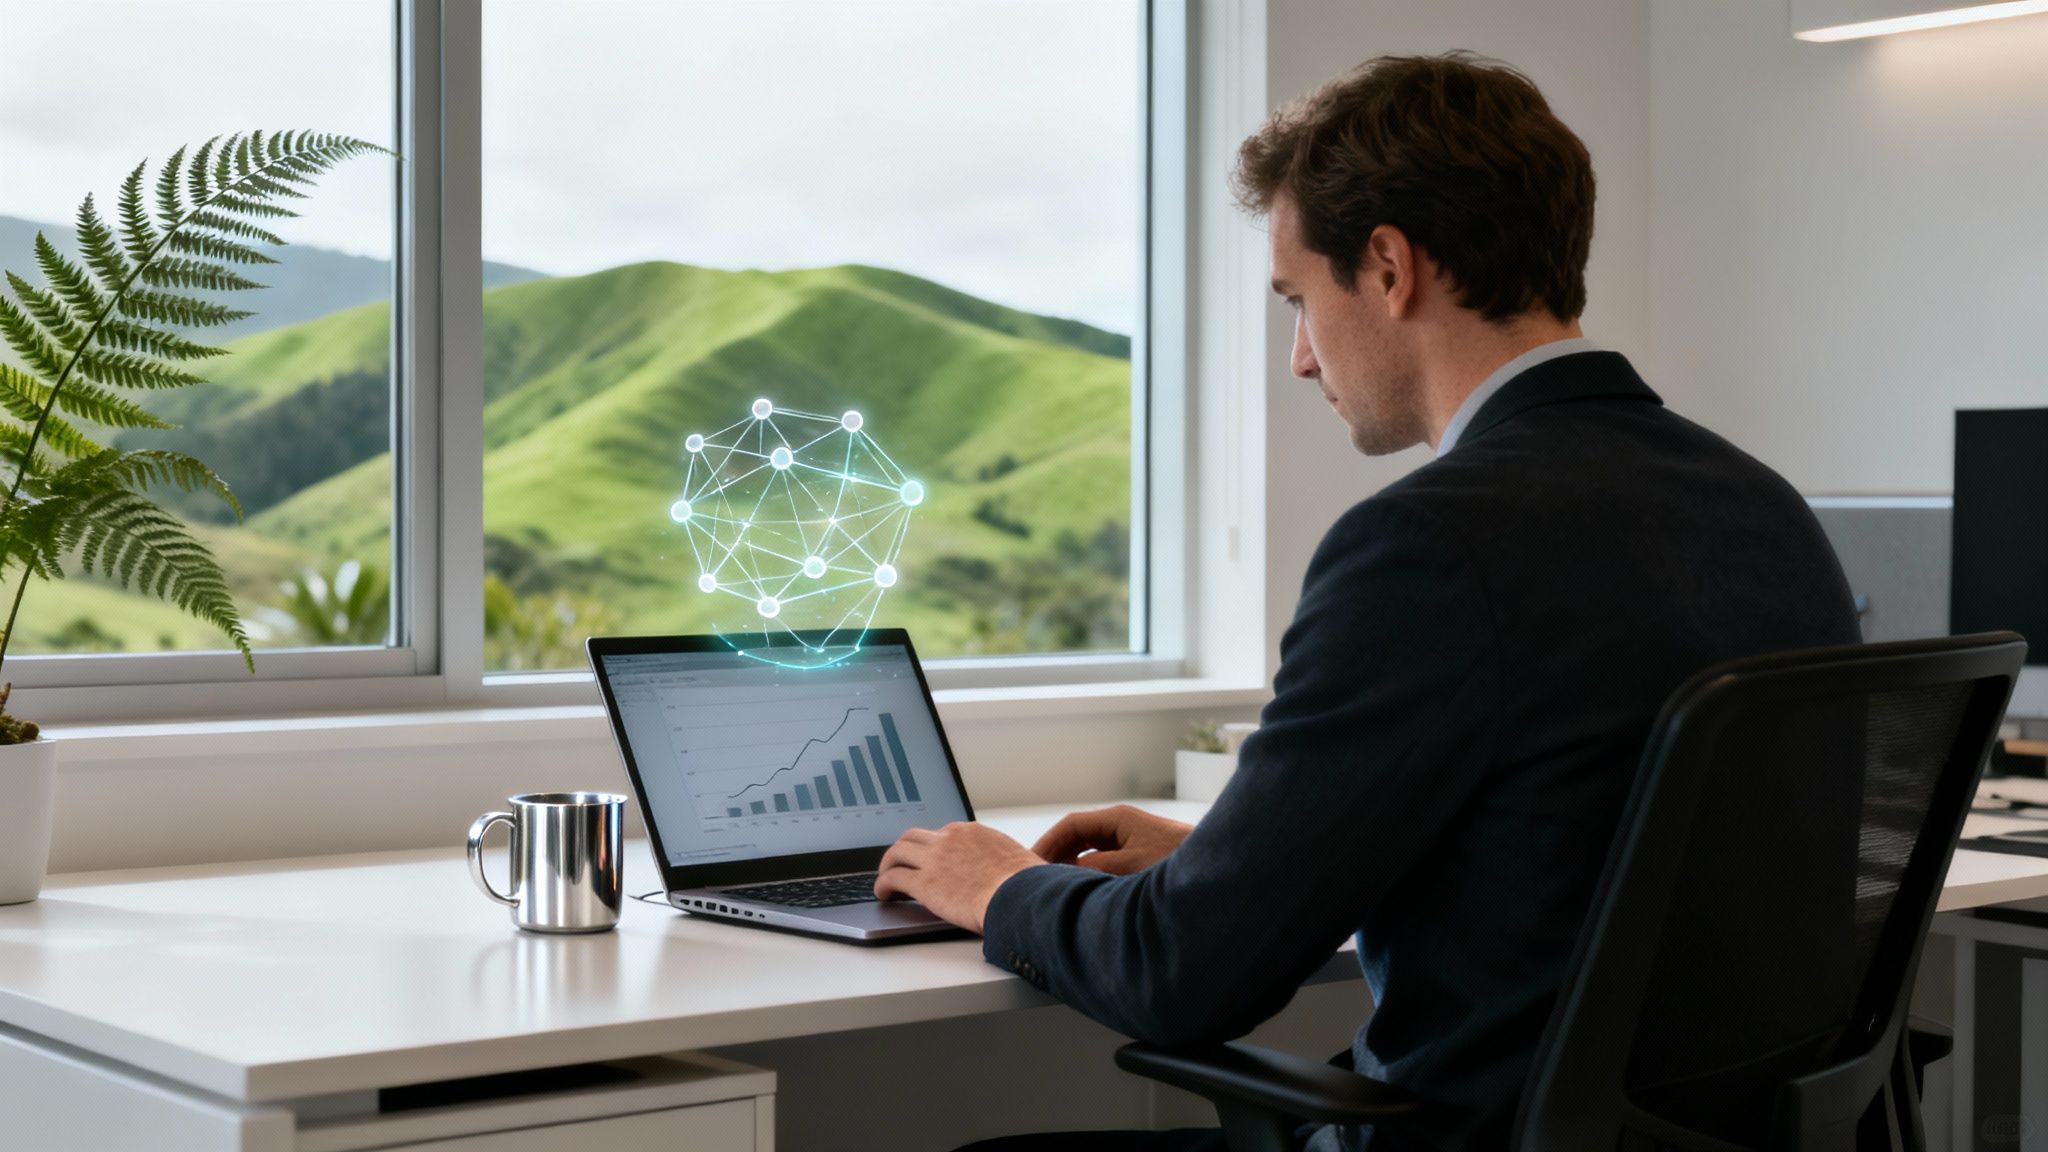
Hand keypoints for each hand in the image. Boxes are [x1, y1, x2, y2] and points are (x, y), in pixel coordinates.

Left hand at [873, 822, 1042, 934]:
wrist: (1021, 896)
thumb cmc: (1028, 885)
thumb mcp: (1018, 861)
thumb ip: (1005, 863)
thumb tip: (1017, 875)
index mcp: (972, 833)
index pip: (943, 833)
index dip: (932, 847)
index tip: (929, 858)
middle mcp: (950, 839)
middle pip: (914, 837)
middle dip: (903, 850)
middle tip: (899, 864)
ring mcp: (935, 859)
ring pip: (897, 852)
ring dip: (887, 865)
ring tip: (884, 879)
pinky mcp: (924, 883)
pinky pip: (892, 878)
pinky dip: (883, 885)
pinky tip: (883, 895)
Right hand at [1032, 804, 1191, 874]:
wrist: (1217, 866)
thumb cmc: (1177, 861)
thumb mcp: (1131, 865)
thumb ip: (1097, 866)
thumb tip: (1069, 871)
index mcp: (1117, 819)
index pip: (1071, 825)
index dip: (1048, 843)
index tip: (1031, 861)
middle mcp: (1122, 825)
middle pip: (1078, 836)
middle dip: (1057, 854)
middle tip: (1038, 876)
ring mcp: (1131, 839)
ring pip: (1091, 849)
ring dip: (1073, 864)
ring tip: (1057, 885)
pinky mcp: (1140, 855)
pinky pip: (1105, 859)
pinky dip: (1090, 871)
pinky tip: (1085, 888)